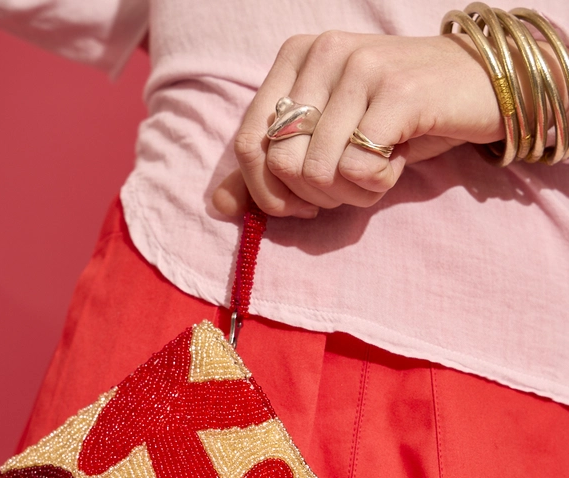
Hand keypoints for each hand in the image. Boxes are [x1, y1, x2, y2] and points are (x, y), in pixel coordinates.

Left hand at [212, 31, 504, 217]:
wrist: (476, 87)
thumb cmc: (396, 118)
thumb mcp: (328, 138)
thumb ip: (271, 170)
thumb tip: (219, 207)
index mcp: (295, 58)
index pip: (248, 144)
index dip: (268, 193)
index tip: (303, 204)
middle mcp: (322, 53)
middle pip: (281, 163)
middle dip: (315, 196)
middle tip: (350, 183)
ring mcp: (360, 66)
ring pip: (317, 171)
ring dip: (350, 192)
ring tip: (378, 170)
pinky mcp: (397, 91)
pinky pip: (358, 168)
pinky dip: (378, 183)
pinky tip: (398, 160)